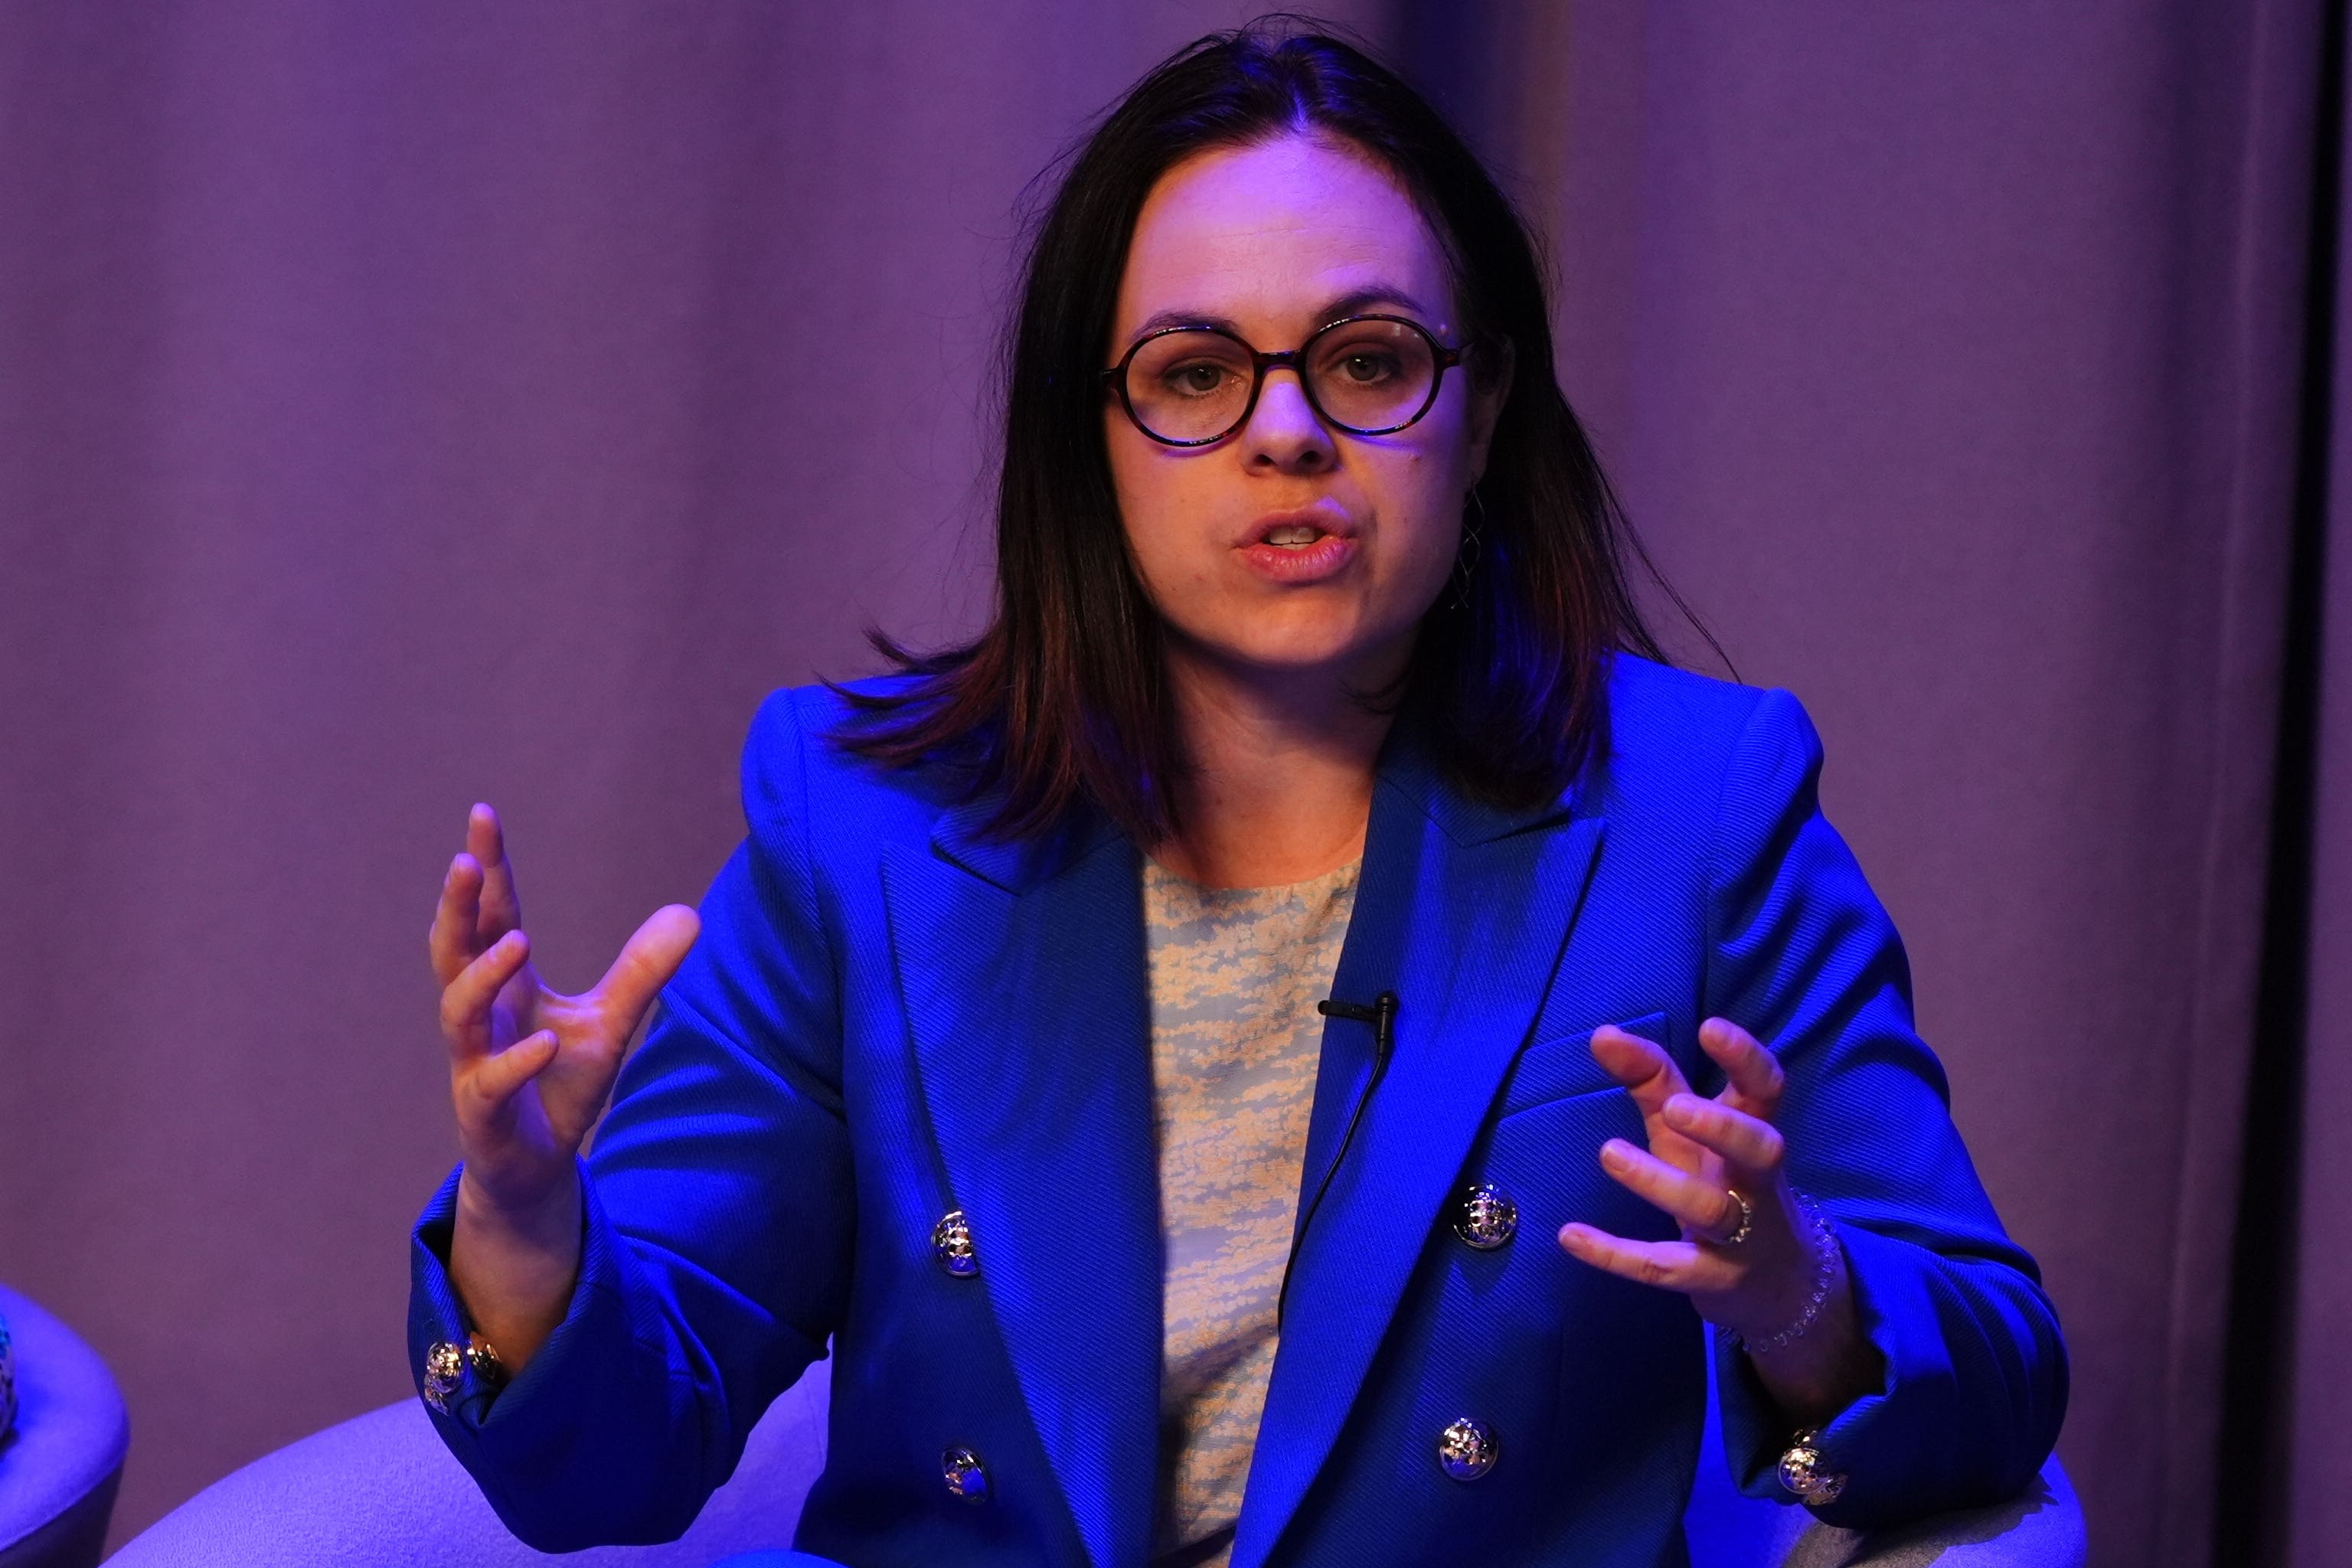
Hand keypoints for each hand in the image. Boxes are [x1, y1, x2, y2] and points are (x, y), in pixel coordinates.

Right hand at [429, 803, 699, 1223]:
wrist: (538, 1164)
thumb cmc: (561, 1082)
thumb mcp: (611, 1021)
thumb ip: (642, 970)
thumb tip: (689, 912)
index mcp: (506, 986)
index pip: (493, 916)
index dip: (488, 869)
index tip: (484, 815)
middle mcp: (481, 1016)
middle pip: (454, 950)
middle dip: (458, 906)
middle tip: (464, 861)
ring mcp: (474, 1062)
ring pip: (459, 1011)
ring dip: (485, 974)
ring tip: (518, 942)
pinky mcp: (483, 1111)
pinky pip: (490, 1082)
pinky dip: (518, 1061)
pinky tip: (548, 1043)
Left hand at [1557, 1018, 1877, 1421]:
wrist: (1778, 1284)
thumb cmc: (1723, 1184)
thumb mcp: (1690, 1134)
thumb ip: (1652, 1080)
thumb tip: (1602, 1033)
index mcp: (1754, 1133)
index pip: (1767, 1089)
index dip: (1746, 1058)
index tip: (1710, 1027)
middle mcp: (1754, 1181)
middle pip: (1760, 1149)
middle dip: (1723, 1127)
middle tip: (1676, 1106)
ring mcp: (1739, 1235)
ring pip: (1711, 1210)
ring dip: (1661, 1183)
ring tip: (1608, 1152)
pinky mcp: (1712, 1280)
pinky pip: (1666, 1268)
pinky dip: (1617, 1254)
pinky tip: (1570, 1235)